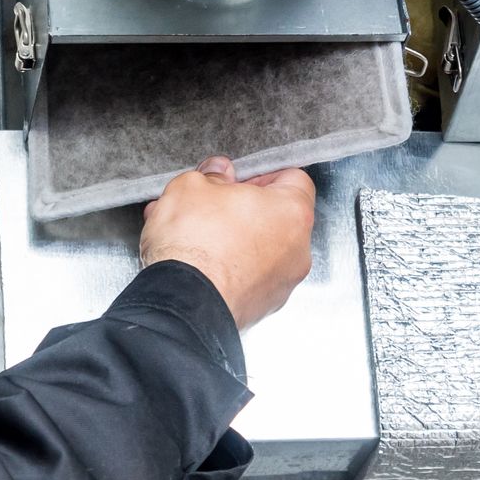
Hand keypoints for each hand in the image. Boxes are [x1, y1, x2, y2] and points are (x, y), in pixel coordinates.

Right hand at [139, 157, 315, 330]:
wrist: (182, 305)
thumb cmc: (195, 246)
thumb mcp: (191, 187)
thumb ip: (210, 174)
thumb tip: (217, 172)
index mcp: (291, 210)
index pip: (292, 177)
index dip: (259, 173)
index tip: (236, 178)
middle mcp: (297, 249)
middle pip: (275, 216)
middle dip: (241, 208)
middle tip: (211, 206)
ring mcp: (282, 282)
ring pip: (260, 249)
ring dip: (232, 239)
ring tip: (194, 236)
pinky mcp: (263, 307)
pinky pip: (249, 276)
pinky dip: (228, 267)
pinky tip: (197, 263)